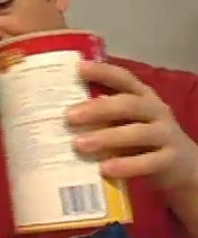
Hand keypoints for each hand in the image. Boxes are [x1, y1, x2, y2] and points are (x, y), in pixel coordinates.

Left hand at [67, 60, 197, 188]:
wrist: (180, 166)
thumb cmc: (140, 139)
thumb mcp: (124, 122)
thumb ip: (101, 115)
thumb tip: (57, 114)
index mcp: (141, 96)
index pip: (123, 78)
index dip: (103, 72)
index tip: (79, 68)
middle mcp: (155, 110)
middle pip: (128, 104)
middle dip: (97, 109)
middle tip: (69, 117)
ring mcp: (165, 134)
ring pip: (137, 133)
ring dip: (106, 138)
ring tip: (79, 145)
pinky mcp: (170, 159)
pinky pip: (148, 162)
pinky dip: (126, 165)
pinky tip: (104, 169)